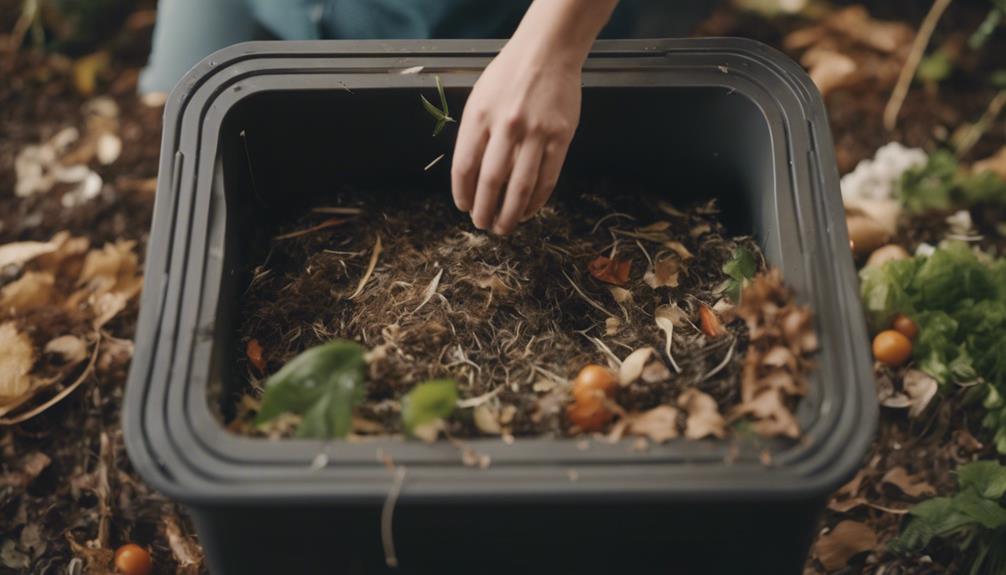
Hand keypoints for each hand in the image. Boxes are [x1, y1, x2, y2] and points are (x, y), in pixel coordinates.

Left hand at [450, 0, 618, 235]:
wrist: (548, 51)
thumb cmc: (510, 75)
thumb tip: (470, 177)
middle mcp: (507, 126)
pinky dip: (536, 200)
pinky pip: (547, 179)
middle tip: (482, 224)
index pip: (464, 167)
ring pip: (521, 187)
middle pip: (491, 182)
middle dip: (484, 210)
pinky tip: (529, 210)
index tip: (463, 207)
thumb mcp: (479, 98)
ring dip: (511, 213)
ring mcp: (536, 133)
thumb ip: (474, 135)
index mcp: (480, 116)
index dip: (462, 193)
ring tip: (504, 227)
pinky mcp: (560, 138)